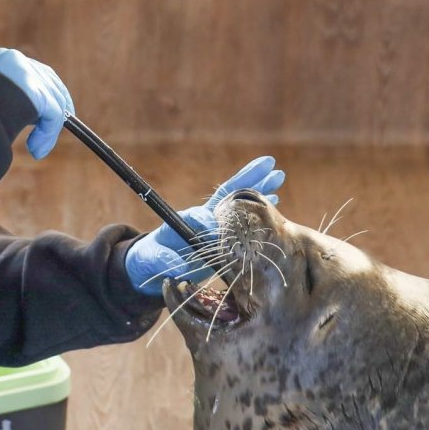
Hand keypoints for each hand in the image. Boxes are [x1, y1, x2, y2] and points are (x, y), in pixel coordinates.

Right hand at [0, 47, 73, 159]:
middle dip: (56, 105)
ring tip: (37, 148)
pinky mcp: (37, 93)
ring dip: (48, 129)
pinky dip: (47, 135)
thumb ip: (6, 95)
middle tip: (55, 124)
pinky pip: (52, 116)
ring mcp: (30, 76)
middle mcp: (20, 62)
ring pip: (52, 102)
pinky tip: (36, 150)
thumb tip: (24, 111)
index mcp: (7, 58)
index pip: (36, 70)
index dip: (46, 89)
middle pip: (50, 82)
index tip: (51, 105)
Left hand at [124, 156, 284, 295]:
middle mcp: (204, 218)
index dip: (209, 221)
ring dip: (260, 188)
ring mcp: (216, 227)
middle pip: (227, 195)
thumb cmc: (150, 259)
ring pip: (240, 203)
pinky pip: (245, 220)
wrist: (154, 265)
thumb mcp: (150, 259)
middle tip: (269, 164)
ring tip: (279, 174)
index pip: (201, 215)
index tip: (215, 231)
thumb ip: (161, 259)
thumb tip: (175, 264)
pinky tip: (276, 199)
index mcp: (186, 221)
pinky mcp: (224, 238)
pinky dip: (260, 208)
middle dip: (248, 179)